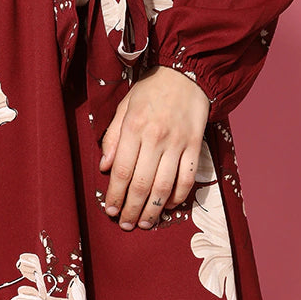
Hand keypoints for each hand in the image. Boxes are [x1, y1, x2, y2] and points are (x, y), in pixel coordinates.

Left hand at [98, 64, 209, 229]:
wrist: (185, 74)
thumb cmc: (150, 90)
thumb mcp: (124, 107)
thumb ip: (113, 137)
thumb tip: (104, 167)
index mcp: (134, 127)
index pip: (122, 171)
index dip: (115, 195)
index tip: (110, 210)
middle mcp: (155, 138)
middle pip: (142, 184)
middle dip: (132, 209)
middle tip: (126, 225)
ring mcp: (178, 143)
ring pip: (164, 186)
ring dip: (153, 210)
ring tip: (145, 224)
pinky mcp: (195, 146)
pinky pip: (187, 178)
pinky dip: (178, 196)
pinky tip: (168, 205)